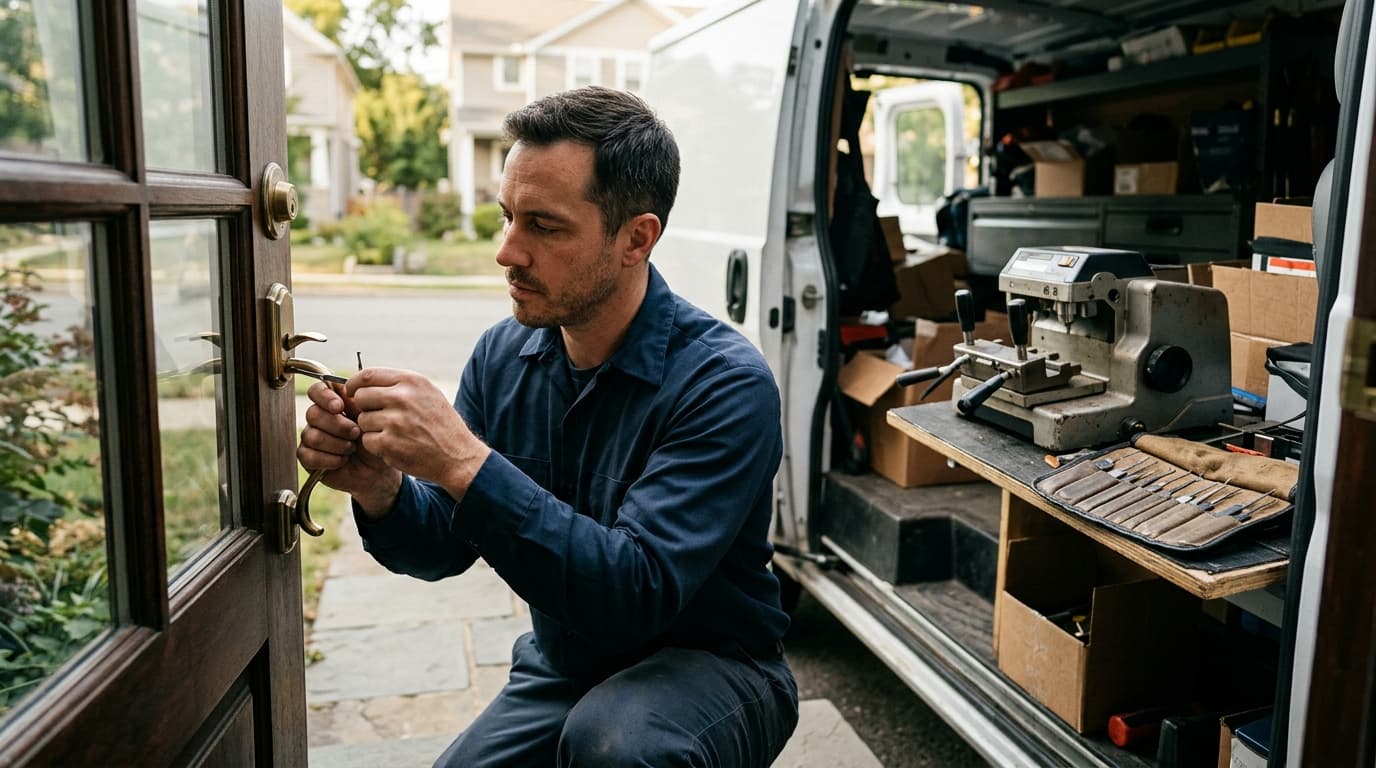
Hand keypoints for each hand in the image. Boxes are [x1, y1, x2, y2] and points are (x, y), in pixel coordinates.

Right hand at [297, 380, 400, 515]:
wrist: (379, 467)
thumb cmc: (376, 438)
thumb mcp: (372, 415)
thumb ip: (358, 398)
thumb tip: (345, 386)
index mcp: (333, 403)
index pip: (316, 390)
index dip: (324, 397)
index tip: (339, 406)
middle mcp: (319, 418)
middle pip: (313, 413)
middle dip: (338, 425)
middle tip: (356, 433)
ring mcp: (311, 438)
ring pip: (312, 435)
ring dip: (337, 443)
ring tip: (352, 448)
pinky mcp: (308, 458)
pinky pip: (308, 455)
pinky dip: (329, 459)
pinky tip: (342, 460)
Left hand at [347, 367, 490, 499]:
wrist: (457, 455)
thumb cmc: (440, 423)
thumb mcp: (427, 394)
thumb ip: (398, 385)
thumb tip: (363, 381)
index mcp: (411, 381)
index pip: (368, 375)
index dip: (355, 383)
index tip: (352, 391)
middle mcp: (402, 398)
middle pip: (361, 397)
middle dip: (364, 408)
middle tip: (380, 417)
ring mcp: (395, 421)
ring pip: (362, 420)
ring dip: (372, 429)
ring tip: (394, 433)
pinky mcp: (389, 443)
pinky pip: (367, 440)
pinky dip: (376, 445)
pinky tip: (395, 446)